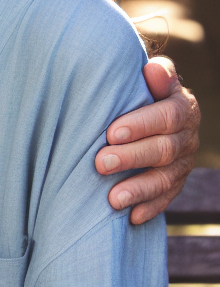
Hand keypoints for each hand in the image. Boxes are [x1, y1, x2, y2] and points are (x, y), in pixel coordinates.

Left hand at [95, 57, 199, 223]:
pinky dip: (149, 208)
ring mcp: (182, 164)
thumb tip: (152, 69)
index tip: (112, 133)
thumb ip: (155, 75)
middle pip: (163, 150)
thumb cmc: (140, 93)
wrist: (152, 114)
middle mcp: (186, 137)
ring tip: (113, 199)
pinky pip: (166, 199)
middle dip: (131, 158)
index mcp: (181, 108)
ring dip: (139, 189)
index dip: (141, 125)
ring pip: (165, 179)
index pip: (167, 117)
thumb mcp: (149, 80)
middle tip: (100, 163)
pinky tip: (131, 217)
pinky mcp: (175, 184)